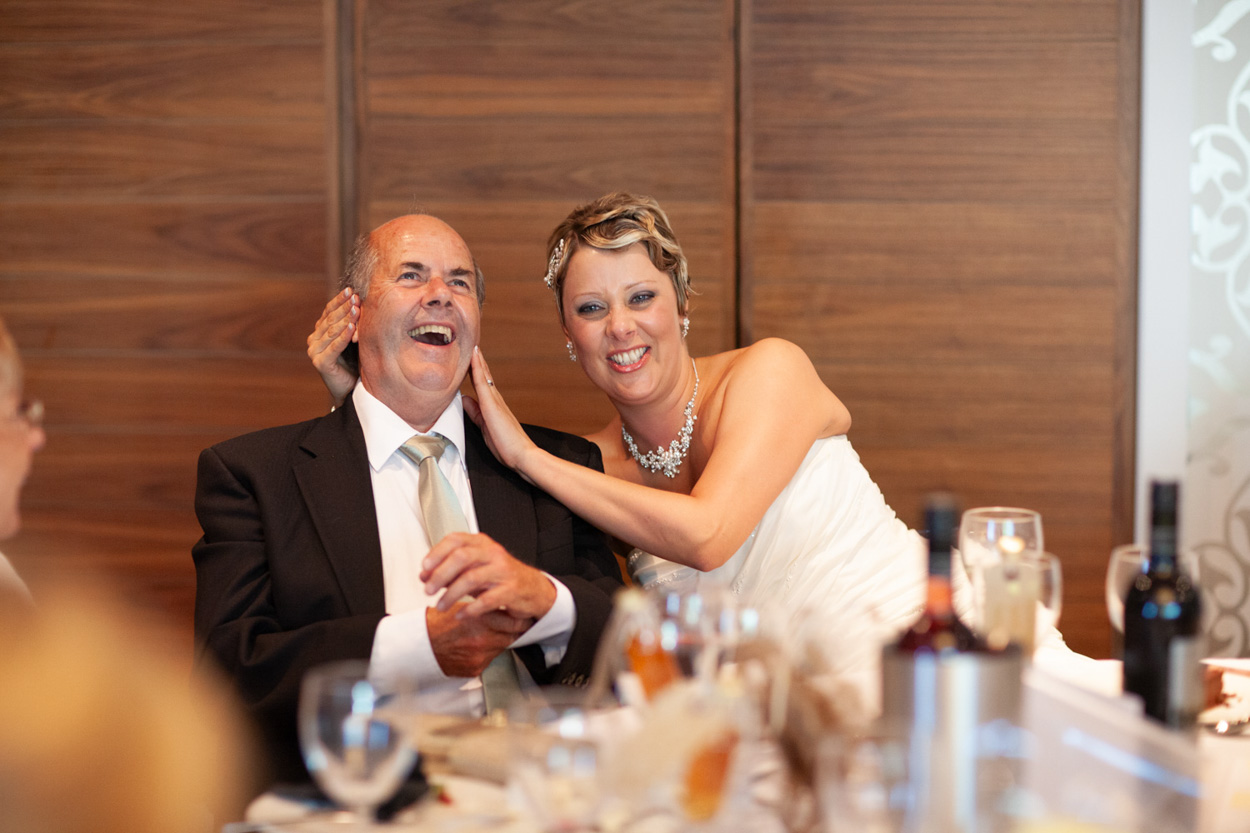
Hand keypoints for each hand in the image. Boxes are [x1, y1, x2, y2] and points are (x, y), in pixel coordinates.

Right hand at [307, 288, 359, 405]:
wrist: (351, 389)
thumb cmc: (354, 361)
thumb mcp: (353, 338)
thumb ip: (352, 323)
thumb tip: (362, 299)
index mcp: (319, 331)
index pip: (328, 311)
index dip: (339, 300)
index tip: (351, 290)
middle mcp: (314, 340)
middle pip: (330, 319)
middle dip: (344, 307)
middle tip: (356, 297)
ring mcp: (314, 352)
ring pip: (332, 331)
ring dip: (345, 319)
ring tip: (357, 309)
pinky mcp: (320, 363)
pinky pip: (334, 347)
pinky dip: (343, 336)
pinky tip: (352, 328)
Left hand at [422, 531, 557, 619]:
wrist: (533, 588)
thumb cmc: (500, 576)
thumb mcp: (474, 568)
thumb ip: (450, 570)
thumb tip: (424, 575)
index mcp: (482, 543)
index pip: (455, 540)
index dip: (436, 553)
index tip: (424, 568)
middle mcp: (493, 553)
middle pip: (461, 557)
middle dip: (440, 575)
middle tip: (428, 590)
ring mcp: (503, 571)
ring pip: (472, 578)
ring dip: (451, 594)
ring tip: (440, 606)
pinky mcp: (511, 590)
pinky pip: (487, 600)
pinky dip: (470, 609)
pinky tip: (460, 614)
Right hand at [427, 600, 534, 677]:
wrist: (419, 646)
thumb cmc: (436, 624)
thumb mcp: (462, 606)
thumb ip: (483, 605)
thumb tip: (499, 602)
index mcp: (480, 621)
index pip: (514, 621)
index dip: (521, 618)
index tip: (523, 615)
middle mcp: (483, 640)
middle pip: (513, 636)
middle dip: (515, 630)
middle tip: (517, 624)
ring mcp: (480, 656)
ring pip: (502, 647)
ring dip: (500, 640)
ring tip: (492, 634)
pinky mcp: (475, 669)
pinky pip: (489, 659)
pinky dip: (487, 653)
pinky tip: (478, 646)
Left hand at [465, 347, 538, 477]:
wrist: (522, 456)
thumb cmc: (506, 447)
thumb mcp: (484, 427)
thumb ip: (475, 413)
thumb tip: (466, 400)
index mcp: (494, 407)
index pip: (483, 385)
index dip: (477, 371)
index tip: (471, 359)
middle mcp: (496, 400)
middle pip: (484, 376)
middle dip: (478, 361)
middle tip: (472, 346)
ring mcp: (494, 400)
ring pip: (483, 375)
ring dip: (477, 360)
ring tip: (472, 346)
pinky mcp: (491, 404)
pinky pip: (482, 381)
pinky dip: (477, 367)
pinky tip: (474, 356)